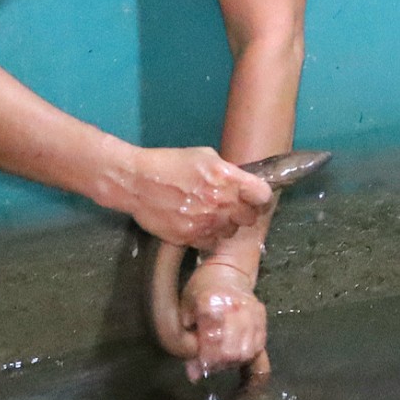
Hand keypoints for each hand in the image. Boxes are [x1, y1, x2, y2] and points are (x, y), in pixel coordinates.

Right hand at [102, 145, 272, 246]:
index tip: (256, 197)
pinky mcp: (190, 237)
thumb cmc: (170, 163)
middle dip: (245, 212)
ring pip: (231, 232)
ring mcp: (206, 223)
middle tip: (234, 207)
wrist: (137, 182)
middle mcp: (221, 203)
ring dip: (227, 225)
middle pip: (250, 218)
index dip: (261, 196)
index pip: (263, 195)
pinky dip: (209, 236)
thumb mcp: (206, 156)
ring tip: (214, 216)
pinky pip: (211, 243)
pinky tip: (201, 225)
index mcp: (228, 179)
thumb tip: (240, 183)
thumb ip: (228, 172)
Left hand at [175, 259, 268, 381]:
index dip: (206, 360)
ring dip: (235, 361)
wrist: (227, 270)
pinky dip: (248, 354)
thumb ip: (187, 343)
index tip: (199, 365)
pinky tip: (238, 352)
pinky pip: (259, 344)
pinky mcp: (262, 316)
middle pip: (233, 352)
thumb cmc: (200, 290)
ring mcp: (251, 312)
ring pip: (248, 351)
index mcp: (211, 305)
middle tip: (210, 362)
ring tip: (223, 358)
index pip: (212, 343)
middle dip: (220, 363)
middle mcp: (235, 308)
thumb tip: (194, 376)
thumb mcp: (185, 312)